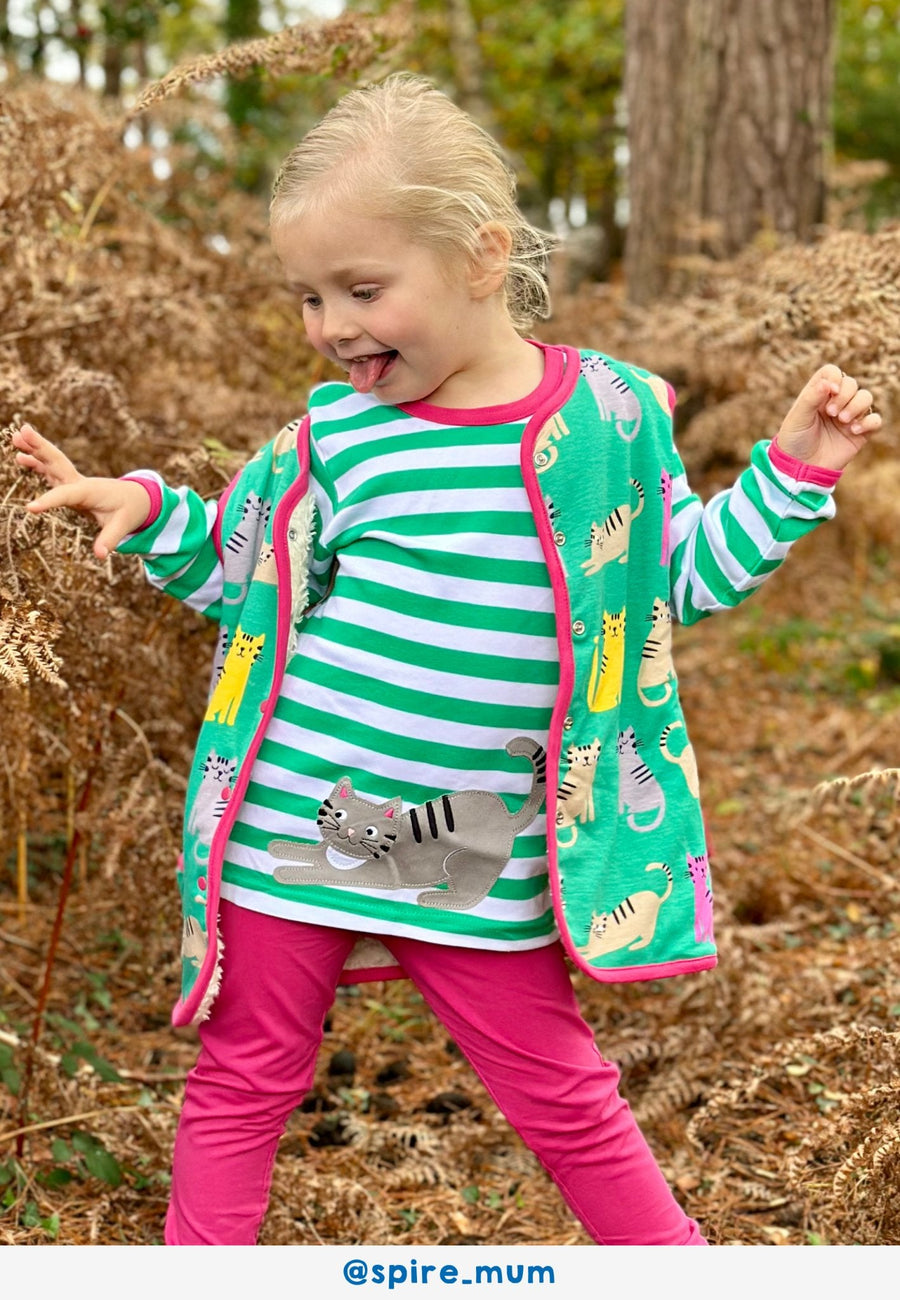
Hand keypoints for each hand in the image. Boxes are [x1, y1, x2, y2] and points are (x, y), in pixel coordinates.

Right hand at [13, 423, 151, 558]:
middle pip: (57, 462)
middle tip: (23, 431)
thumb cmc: (129, 511)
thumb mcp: (123, 525)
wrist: (136, 498)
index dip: (49, 501)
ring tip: (16, 436)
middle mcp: (79, 482)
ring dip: (35, 448)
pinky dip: (36, 462)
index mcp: (90, 491)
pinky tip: (20, 456)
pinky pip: (51, 469)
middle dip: (40, 448)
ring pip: (52, 461)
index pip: (66, 495)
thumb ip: (110, 539)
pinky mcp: (70, 483)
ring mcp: (74, 480)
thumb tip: (102, 555)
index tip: (30, 509)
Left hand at [774, 364, 881, 471]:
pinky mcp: (860, 432)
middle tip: (831, 413)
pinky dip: (869, 422)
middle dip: (845, 396)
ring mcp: (849, 416)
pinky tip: (853, 431)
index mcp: (818, 394)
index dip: (834, 378)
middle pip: (852, 384)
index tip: (829, 392)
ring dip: (857, 406)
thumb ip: (811, 397)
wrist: (801, 468)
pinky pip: (875, 420)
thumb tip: (829, 382)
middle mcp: (835, 402)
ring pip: (866, 397)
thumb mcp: (797, 418)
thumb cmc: (795, 441)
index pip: (833, 373)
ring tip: (843, 421)